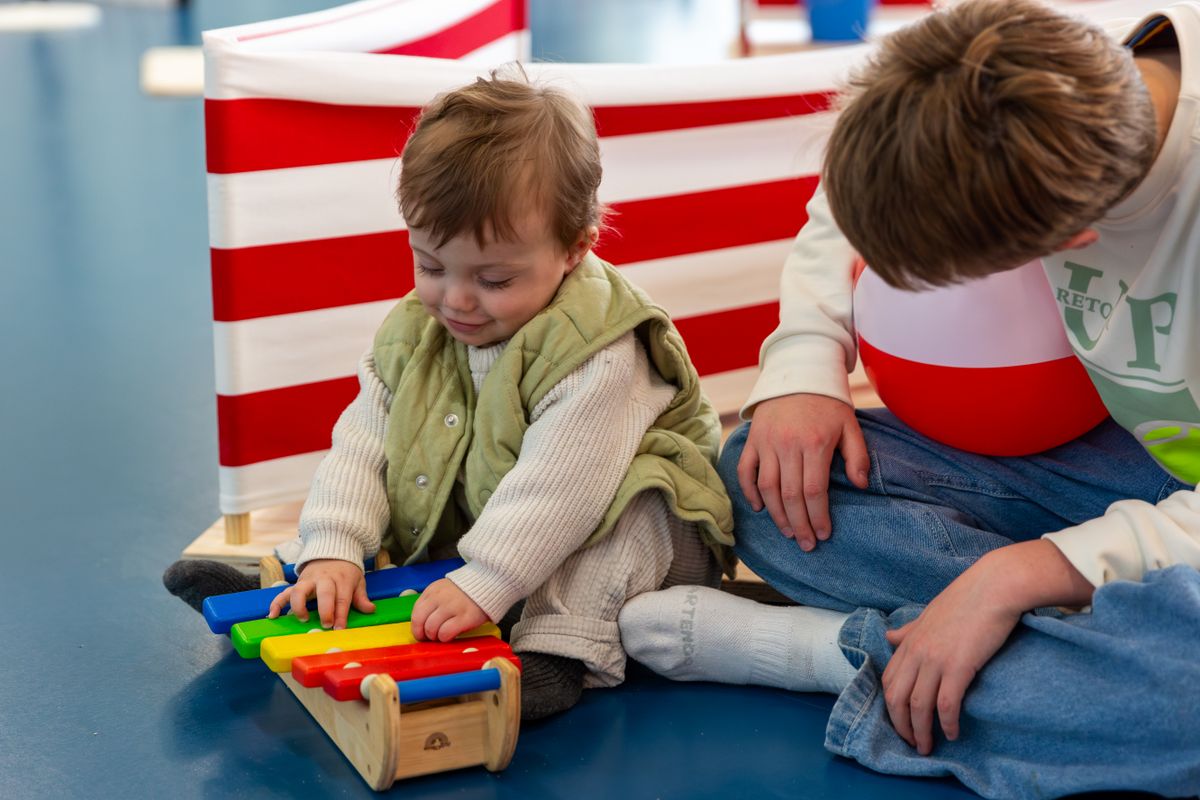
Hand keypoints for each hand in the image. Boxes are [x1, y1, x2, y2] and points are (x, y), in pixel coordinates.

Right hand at [266, 558, 374, 629]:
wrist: (332, 550)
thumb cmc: (346, 572)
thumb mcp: (358, 580)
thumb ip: (361, 597)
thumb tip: (370, 609)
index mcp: (342, 579)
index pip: (342, 598)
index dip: (341, 614)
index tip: (339, 628)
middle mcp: (324, 579)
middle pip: (324, 593)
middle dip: (325, 609)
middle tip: (326, 625)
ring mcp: (309, 580)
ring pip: (300, 590)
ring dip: (299, 605)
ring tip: (303, 619)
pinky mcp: (298, 583)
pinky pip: (284, 592)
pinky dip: (276, 603)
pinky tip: (273, 615)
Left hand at [411, 578, 489, 641]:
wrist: (489, 582)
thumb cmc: (466, 591)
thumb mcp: (444, 590)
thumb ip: (432, 603)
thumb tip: (421, 623)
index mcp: (433, 590)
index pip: (416, 612)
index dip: (417, 627)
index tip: (421, 633)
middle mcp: (439, 597)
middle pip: (420, 621)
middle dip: (422, 634)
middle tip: (430, 638)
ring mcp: (452, 607)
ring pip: (431, 628)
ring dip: (435, 637)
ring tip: (443, 635)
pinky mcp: (465, 617)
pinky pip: (445, 633)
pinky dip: (445, 638)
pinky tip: (452, 635)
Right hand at [737, 393, 869, 550]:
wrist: (797, 374)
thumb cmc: (827, 404)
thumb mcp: (850, 425)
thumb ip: (858, 456)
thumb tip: (860, 486)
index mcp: (814, 444)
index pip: (814, 491)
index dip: (819, 517)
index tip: (824, 534)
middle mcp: (787, 445)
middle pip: (790, 496)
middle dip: (800, 525)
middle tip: (807, 544)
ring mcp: (766, 443)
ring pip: (767, 488)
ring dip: (777, 515)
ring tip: (789, 532)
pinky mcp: (752, 440)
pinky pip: (745, 472)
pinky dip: (750, 492)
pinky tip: (761, 508)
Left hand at [881, 541, 1093, 754]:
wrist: (995, 586)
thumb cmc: (967, 599)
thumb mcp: (929, 614)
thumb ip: (909, 630)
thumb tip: (889, 636)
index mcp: (909, 640)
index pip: (888, 681)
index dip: (891, 707)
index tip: (901, 723)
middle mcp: (916, 652)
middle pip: (896, 698)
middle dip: (901, 726)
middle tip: (912, 745)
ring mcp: (936, 659)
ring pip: (918, 706)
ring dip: (921, 732)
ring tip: (928, 748)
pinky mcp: (959, 666)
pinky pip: (945, 704)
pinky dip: (946, 723)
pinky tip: (952, 733)